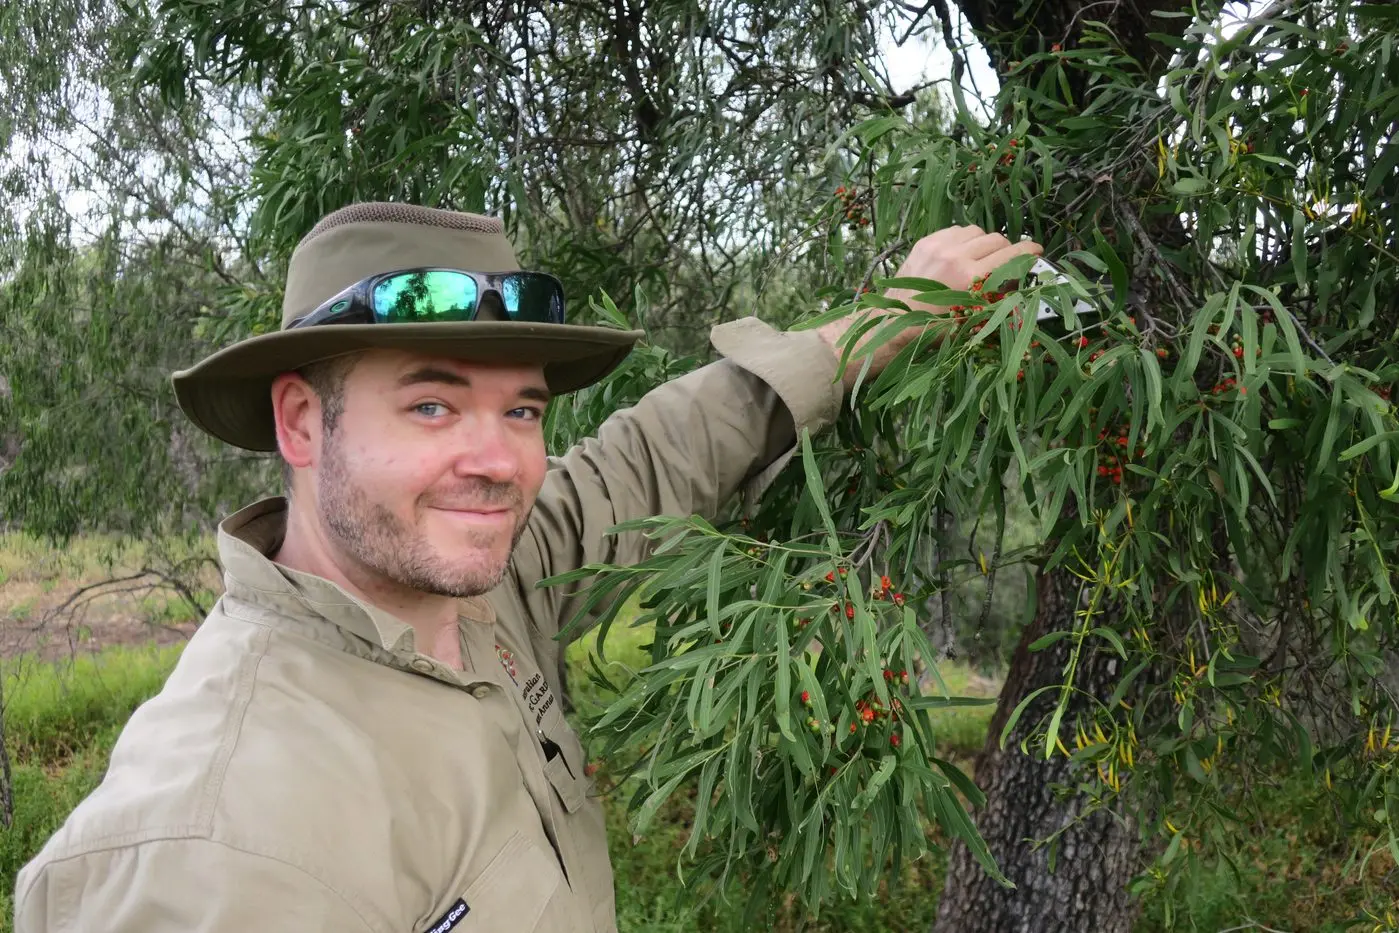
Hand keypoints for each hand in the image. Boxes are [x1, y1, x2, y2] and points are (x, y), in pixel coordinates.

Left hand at [816, 224, 1042, 390]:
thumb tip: (1023, 298)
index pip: (1011, 254)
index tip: (1036, 252)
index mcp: (970, 278)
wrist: (891, 322)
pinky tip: (960, 256)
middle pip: (996, 239)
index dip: (1029, 251)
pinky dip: (963, 240)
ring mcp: (938, 245)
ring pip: (976, 231)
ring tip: (980, 260)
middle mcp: (955, 256)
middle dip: (1006, 250)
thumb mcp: (970, 324)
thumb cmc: (930, 330)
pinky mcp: (925, 242)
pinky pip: (955, 231)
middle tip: (1005, 264)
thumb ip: (998, 306)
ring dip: (983, 243)